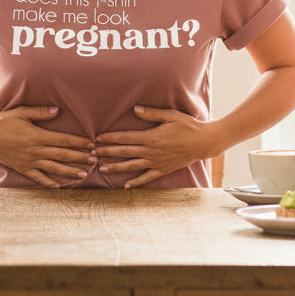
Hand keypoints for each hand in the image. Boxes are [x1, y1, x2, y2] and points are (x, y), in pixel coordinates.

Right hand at [0, 106, 93, 187]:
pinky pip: (38, 177)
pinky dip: (48, 182)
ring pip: (54, 168)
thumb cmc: (3, 122)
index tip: (91, 144)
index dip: (78, 142)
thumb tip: (58, 111)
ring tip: (84, 174)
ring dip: (69, 171)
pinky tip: (58, 185)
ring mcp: (29, 161)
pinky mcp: (22, 168)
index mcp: (37, 136)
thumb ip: (40, 112)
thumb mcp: (22, 112)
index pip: (63, 140)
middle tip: (94, 160)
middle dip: (80, 157)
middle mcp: (35, 151)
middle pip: (62, 155)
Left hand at [92, 105, 209, 187]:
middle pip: (124, 152)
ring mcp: (156, 162)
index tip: (97, 139)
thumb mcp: (171, 115)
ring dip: (115, 167)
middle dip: (106, 153)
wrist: (203, 142)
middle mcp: (151, 151)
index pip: (125, 138)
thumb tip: (135, 109)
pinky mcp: (163, 170)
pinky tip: (126, 186)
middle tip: (91, 154)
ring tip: (101, 169)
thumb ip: (152, 113)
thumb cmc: (188, 126)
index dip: (110, 138)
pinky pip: (147, 178)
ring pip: (132, 166)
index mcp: (151, 137)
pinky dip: (136, 182)